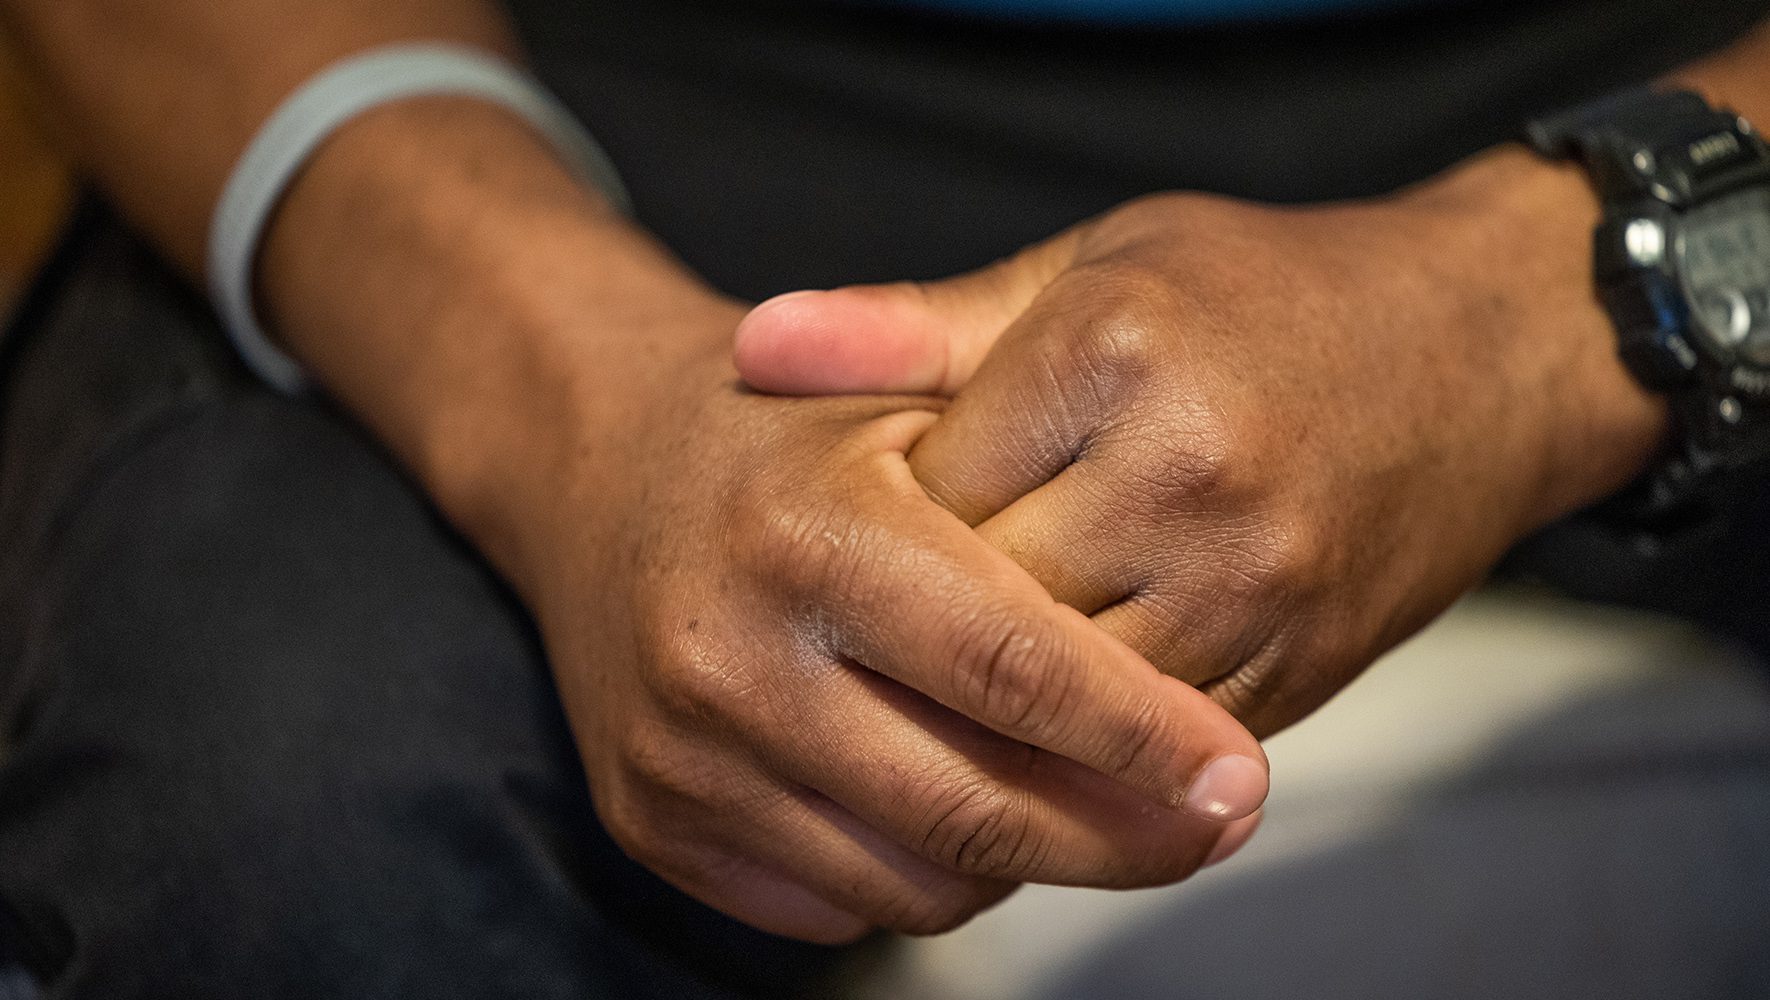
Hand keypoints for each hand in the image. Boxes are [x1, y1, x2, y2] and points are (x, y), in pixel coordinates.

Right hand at [251, 96, 1264, 944]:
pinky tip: (958, 806)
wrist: (594, 463)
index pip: (1011, 666)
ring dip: (1027, 863)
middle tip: (1211, 826)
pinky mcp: (650, 818)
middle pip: (970, 802)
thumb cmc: (783, 436)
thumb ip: (1036, 495)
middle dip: (1120, 836)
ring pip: (913, 880)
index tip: (1237, 776)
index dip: (1142, 736)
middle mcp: (729, 651)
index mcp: (809, 530)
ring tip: (1086, 805)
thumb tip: (1182, 653)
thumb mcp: (903, 405)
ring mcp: (680, 751)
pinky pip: (834, 906)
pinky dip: (924, 878)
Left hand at [733, 148, 1668, 737]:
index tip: (873, 536)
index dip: (885, 533)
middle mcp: (1184, 474)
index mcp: (1111, 354)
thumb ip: (913, 328)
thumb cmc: (1258, 297)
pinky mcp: (1298, 666)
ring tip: (950, 694)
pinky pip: (1147, 751)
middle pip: (983, 613)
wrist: (1482, 353)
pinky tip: (1056, 724)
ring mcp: (1252, 582)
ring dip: (996, 712)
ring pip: (1058, 703)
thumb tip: (755, 349)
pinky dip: (1089, 752)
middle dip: (924, 633)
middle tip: (884, 635)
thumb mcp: (1082, 271)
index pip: (925, 499)